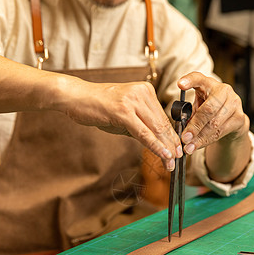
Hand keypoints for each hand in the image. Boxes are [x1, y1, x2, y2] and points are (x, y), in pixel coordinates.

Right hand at [57, 78, 182, 170]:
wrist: (76, 97)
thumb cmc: (98, 107)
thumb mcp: (124, 114)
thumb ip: (140, 125)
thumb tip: (157, 142)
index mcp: (146, 91)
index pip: (163, 118)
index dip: (172, 136)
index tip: (177, 150)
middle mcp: (143, 93)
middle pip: (162, 124)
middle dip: (171, 145)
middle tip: (178, 160)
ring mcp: (133, 101)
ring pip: (155, 129)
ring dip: (165, 148)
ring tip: (171, 163)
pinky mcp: (123, 111)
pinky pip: (143, 132)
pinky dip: (154, 145)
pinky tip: (163, 155)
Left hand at [177, 72, 248, 154]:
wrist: (232, 120)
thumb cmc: (210, 110)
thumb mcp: (198, 107)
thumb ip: (189, 114)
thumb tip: (182, 130)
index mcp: (208, 84)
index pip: (199, 78)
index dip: (190, 80)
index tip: (180, 84)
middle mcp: (223, 90)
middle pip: (208, 108)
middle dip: (195, 125)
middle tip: (184, 137)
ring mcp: (234, 102)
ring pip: (215, 123)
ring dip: (200, 137)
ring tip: (189, 146)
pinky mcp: (239, 117)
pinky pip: (221, 131)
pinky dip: (207, 140)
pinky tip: (198, 145)